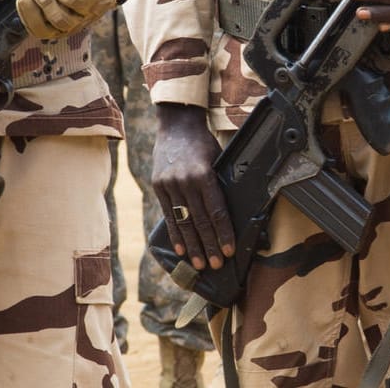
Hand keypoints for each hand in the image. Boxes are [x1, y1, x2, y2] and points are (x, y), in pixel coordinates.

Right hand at [152, 104, 235, 271]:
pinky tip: (181, 250)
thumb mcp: (217, 159)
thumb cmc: (203, 142)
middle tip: (217, 265)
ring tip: (200, 263)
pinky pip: (168, 215)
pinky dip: (175, 234)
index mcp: (204, 174)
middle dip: (210, 245)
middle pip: (200, 220)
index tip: (229, 250)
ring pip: (184, 221)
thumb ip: (219, 184)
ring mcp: (170, 185)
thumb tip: (230, 213)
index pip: (216, 211)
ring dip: (193, 246)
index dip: (223, 233)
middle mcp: (185, 181)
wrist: (176, 124)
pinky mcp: (159, 186)